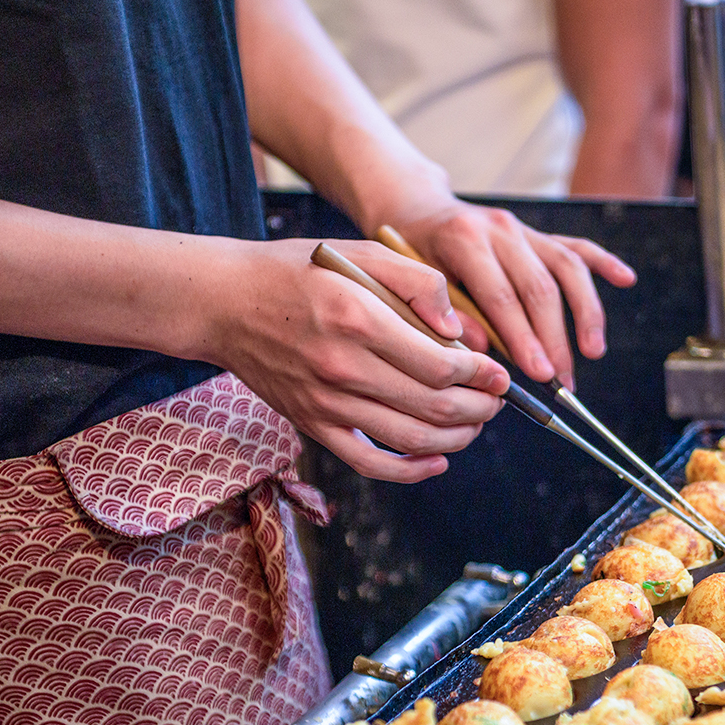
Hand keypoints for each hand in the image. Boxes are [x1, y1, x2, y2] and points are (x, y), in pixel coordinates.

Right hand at [211, 238, 509, 481]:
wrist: (225, 302)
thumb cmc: (296, 271)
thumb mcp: (359, 253)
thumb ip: (417, 282)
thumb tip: (458, 330)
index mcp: (358, 318)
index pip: (440, 364)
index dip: (481, 375)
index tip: (499, 373)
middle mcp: (342, 366)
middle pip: (433, 407)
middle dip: (479, 409)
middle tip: (497, 400)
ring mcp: (325, 403)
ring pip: (410, 439)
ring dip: (456, 439)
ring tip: (476, 425)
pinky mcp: (312, 425)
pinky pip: (369, 463)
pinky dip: (411, 471)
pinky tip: (438, 461)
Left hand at [386, 199, 635, 388]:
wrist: (415, 210)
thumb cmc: (409, 255)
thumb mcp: (411, 283)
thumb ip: (444, 314)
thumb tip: (483, 352)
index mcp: (465, 240)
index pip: (502, 296)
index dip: (523, 338)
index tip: (539, 374)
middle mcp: (500, 229)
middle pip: (540, 288)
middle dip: (555, 339)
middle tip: (563, 381)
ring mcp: (523, 229)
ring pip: (567, 268)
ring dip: (585, 313)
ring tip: (593, 352)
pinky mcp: (537, 234)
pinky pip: (576, 247)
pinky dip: (603, 263)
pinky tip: (626, 280)